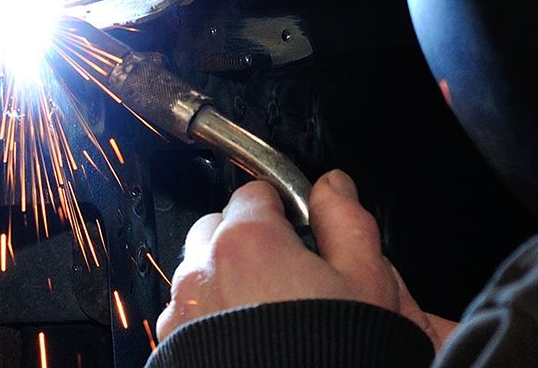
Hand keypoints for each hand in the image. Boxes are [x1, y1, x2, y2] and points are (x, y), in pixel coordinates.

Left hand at [155, 169, 459, 350]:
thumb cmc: (334, 355)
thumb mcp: (365, 281)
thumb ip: (346, 221)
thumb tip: (333, 187)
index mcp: (248, 240)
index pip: (255, 193)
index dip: (283, 211)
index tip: (299, 233)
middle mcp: (203, 270)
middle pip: (218, 230)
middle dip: (248, 242)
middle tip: (286, 276)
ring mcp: (181, 312)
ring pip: (199, 274)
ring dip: (225, 282)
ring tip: (267, 313)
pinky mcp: (172, 347)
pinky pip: (186, 316)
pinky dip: (209, 319)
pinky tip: (246, 338)